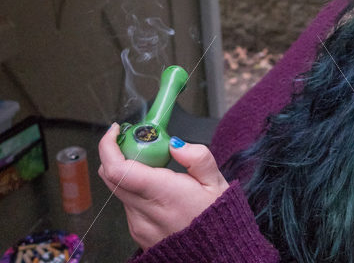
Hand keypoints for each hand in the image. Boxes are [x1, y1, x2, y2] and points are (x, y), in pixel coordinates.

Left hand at [98, 123, 229, 250]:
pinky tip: (157, 186)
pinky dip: (135, 188)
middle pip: (111, 176)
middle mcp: (145, 211)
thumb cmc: (216, 219)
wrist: (216, 254)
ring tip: (155, 165)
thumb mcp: (216, 182)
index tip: (116, 131)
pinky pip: (128, 203)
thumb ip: (197, 157)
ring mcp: (138, 224)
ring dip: (128, 171)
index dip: (109, 146)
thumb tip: (174, 143)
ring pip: (119, 189)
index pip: (118, 169)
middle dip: (117, 152)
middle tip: (137, 140)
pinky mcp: (137, 232)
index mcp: (163, 194)